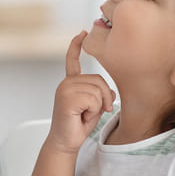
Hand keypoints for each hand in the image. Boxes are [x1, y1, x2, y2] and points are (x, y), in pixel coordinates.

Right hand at [47, 31, 115, 153]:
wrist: (66, 142)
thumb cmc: (78, 125)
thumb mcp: (95, 106)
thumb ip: (101, 94)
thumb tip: (110, 93)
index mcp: (71, 82)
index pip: (73, 60)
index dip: (76, 46)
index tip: (82, 33)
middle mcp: (66, 83)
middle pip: (99, 80)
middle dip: (103, 99)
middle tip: (91, 112)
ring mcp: (65, 89)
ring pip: (97, 91)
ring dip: (97, 107)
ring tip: (84, 115)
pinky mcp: (66, 98)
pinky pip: (92, 99)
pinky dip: (92, 111)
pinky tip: (80, 116)